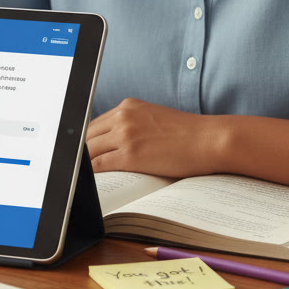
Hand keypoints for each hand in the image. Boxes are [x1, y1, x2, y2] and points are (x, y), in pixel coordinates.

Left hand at [86, 98, 214, 177]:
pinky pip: (99, 165)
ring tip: (83, 177)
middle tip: (79, 167)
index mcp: (128, 106)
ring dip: (84, 164)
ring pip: (89, 150)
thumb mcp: (153, 118)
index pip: (94, 123)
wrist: (209, 140)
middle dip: (83, 152)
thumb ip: (132, 124)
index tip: (83, 152)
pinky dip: (92, 174)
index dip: (86, 140)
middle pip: (87, 135)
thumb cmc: (187, 133)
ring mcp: (125, 135)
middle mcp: (123, 116)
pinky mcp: (130, 155)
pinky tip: (93, 181)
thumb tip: (112, 142)